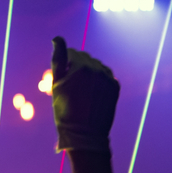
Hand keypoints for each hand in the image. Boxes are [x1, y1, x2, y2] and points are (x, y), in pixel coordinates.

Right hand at [51, 36, 118, 151]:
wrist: (84, 134)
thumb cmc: (65, 110)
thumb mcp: (57, 84)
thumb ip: (58, 58)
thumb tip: (57, 38)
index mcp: (81, 66)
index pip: (71, 53)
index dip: (64, 66)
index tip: (62, 81)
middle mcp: (97, 69)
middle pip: (84, 58)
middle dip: (76, 67)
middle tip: (71, 88)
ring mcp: (108, 77)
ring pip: (95, 66)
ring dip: (88, 73)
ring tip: (82, 93)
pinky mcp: (115, 87)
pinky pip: (105, 76)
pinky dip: (98, 81)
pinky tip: (91, 95)